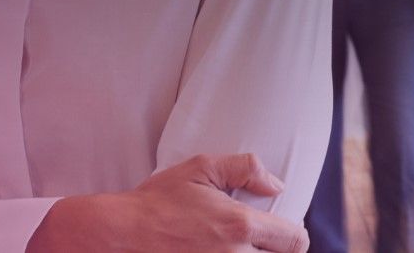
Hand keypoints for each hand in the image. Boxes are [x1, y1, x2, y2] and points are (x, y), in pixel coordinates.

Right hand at [27, 154, 307, 252]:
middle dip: (273, 251)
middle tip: (258, 241)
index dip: (293, 235)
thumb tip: (275, 184)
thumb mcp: (199, 169)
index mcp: (240, 227)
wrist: (118, 235)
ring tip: (236, 248)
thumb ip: (244, 169)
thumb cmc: (156, 202)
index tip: (282, 231)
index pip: (295, 240)